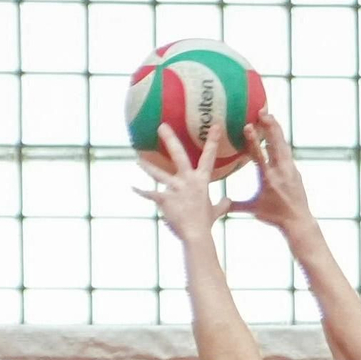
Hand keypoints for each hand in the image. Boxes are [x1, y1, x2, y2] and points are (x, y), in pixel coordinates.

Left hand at [136, 123, 230, 241]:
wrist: (196, 234)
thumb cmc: (206, 223)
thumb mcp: (216, 211)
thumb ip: (222, 204)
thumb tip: (228, 201)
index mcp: (201, 180)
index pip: (209, 157)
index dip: (213, 140)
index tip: (215, 125)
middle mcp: (187, 180)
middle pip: (178, 155)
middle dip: (170, 140)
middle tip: (161, 127)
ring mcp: (175, 188)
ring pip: (158, 174)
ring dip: (147, 167)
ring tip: (138, 160)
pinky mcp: (164, 199)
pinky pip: (150, 193)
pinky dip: (141, 191)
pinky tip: (132, 187)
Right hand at [232, 112, 311, 229]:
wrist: (298, 221)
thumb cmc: (275, 216)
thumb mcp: (254, 209)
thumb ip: (236, 205)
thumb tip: (219, 204)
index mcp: (268, 178)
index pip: (259, 155)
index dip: (253, 140)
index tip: (248, 126)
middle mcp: (281, 171)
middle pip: (276, 143)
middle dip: (270, 125)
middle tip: (262, 111)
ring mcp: (290, 169)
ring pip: (283, 144)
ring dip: (276, 129)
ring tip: (269, 116)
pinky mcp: (295, 170)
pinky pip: (287, 151)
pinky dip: (281, 140)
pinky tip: (277, 134)